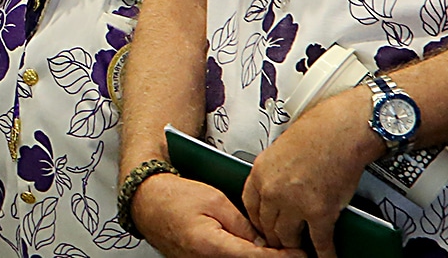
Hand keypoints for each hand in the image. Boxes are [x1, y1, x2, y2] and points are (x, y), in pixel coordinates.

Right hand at [133, 173, 302, 257]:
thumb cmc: (173, 197)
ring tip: (274, 247)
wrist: (146, 202)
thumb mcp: (215, 200)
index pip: (257, 257)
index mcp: (211, 245)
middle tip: (292, 250)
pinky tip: (252, 247)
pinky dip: (241, 254)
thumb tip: (264, 239)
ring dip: (256, 255)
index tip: (301, 254)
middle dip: (272, 257)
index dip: (283, 256)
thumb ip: (243, 223)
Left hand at [241, 91, 385, 257]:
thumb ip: (273, 173)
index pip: (250, 207)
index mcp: (260, 173)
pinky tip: (324, 257)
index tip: (264, 227)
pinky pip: (319, 242)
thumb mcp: (279, 150)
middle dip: (274, 236)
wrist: (342, 130)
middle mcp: (273, 190)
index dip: (258, 221)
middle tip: (281, 241)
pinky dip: (323, 253)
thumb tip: (275, 189)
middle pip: (266, 225)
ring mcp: (295, 204)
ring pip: (287, 237)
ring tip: (298, 249)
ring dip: (293, 245)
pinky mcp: (320, 213)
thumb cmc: (318, 132)